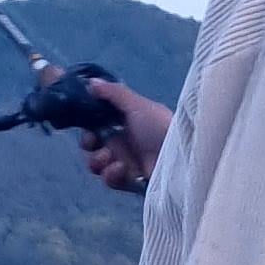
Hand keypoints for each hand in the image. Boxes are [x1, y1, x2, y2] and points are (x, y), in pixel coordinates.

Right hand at [74, 79, 170, 194]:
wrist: (179, 159)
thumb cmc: (159, 127)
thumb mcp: (137, 105)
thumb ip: (114, 93)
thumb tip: (91, 82)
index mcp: (125, 122)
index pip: (97, 123)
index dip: (87, 124)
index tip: (85, 122)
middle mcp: (123, 141)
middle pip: (93, 145)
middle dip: (89, 143)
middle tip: (94, 142)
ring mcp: (125, 162)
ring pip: (97, 164)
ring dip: (98, 160)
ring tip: (109, 157)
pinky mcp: (129, 181)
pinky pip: (110, 179)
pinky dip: (111, 174)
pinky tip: (121, 168)